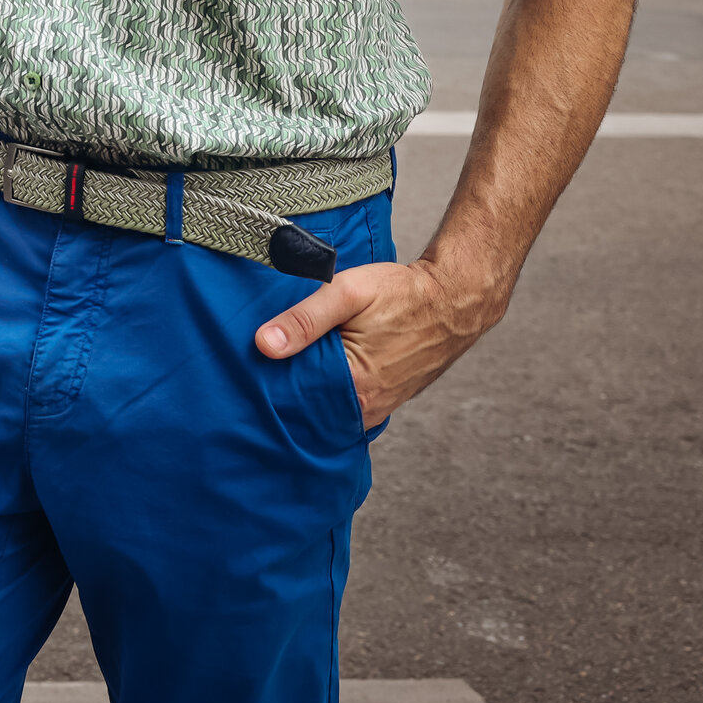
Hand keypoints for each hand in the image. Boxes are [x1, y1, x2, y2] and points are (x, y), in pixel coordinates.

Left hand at [254, 257, 507, 429]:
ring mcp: (380, 406)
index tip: (249, 374)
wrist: (454, 300)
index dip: (270, 385)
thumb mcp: (348, 293)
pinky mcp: (387, 399)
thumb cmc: (403, 294)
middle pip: (310, 408)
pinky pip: (348, 405)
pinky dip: (330, 393)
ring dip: (308, 393)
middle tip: (258, 374)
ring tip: (286, 371)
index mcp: (356, 386)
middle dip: (285, 392)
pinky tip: (315, 375)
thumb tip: (264, 345)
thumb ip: (304, 319)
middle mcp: (369, 406)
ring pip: (329, 408)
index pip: (295, 400)